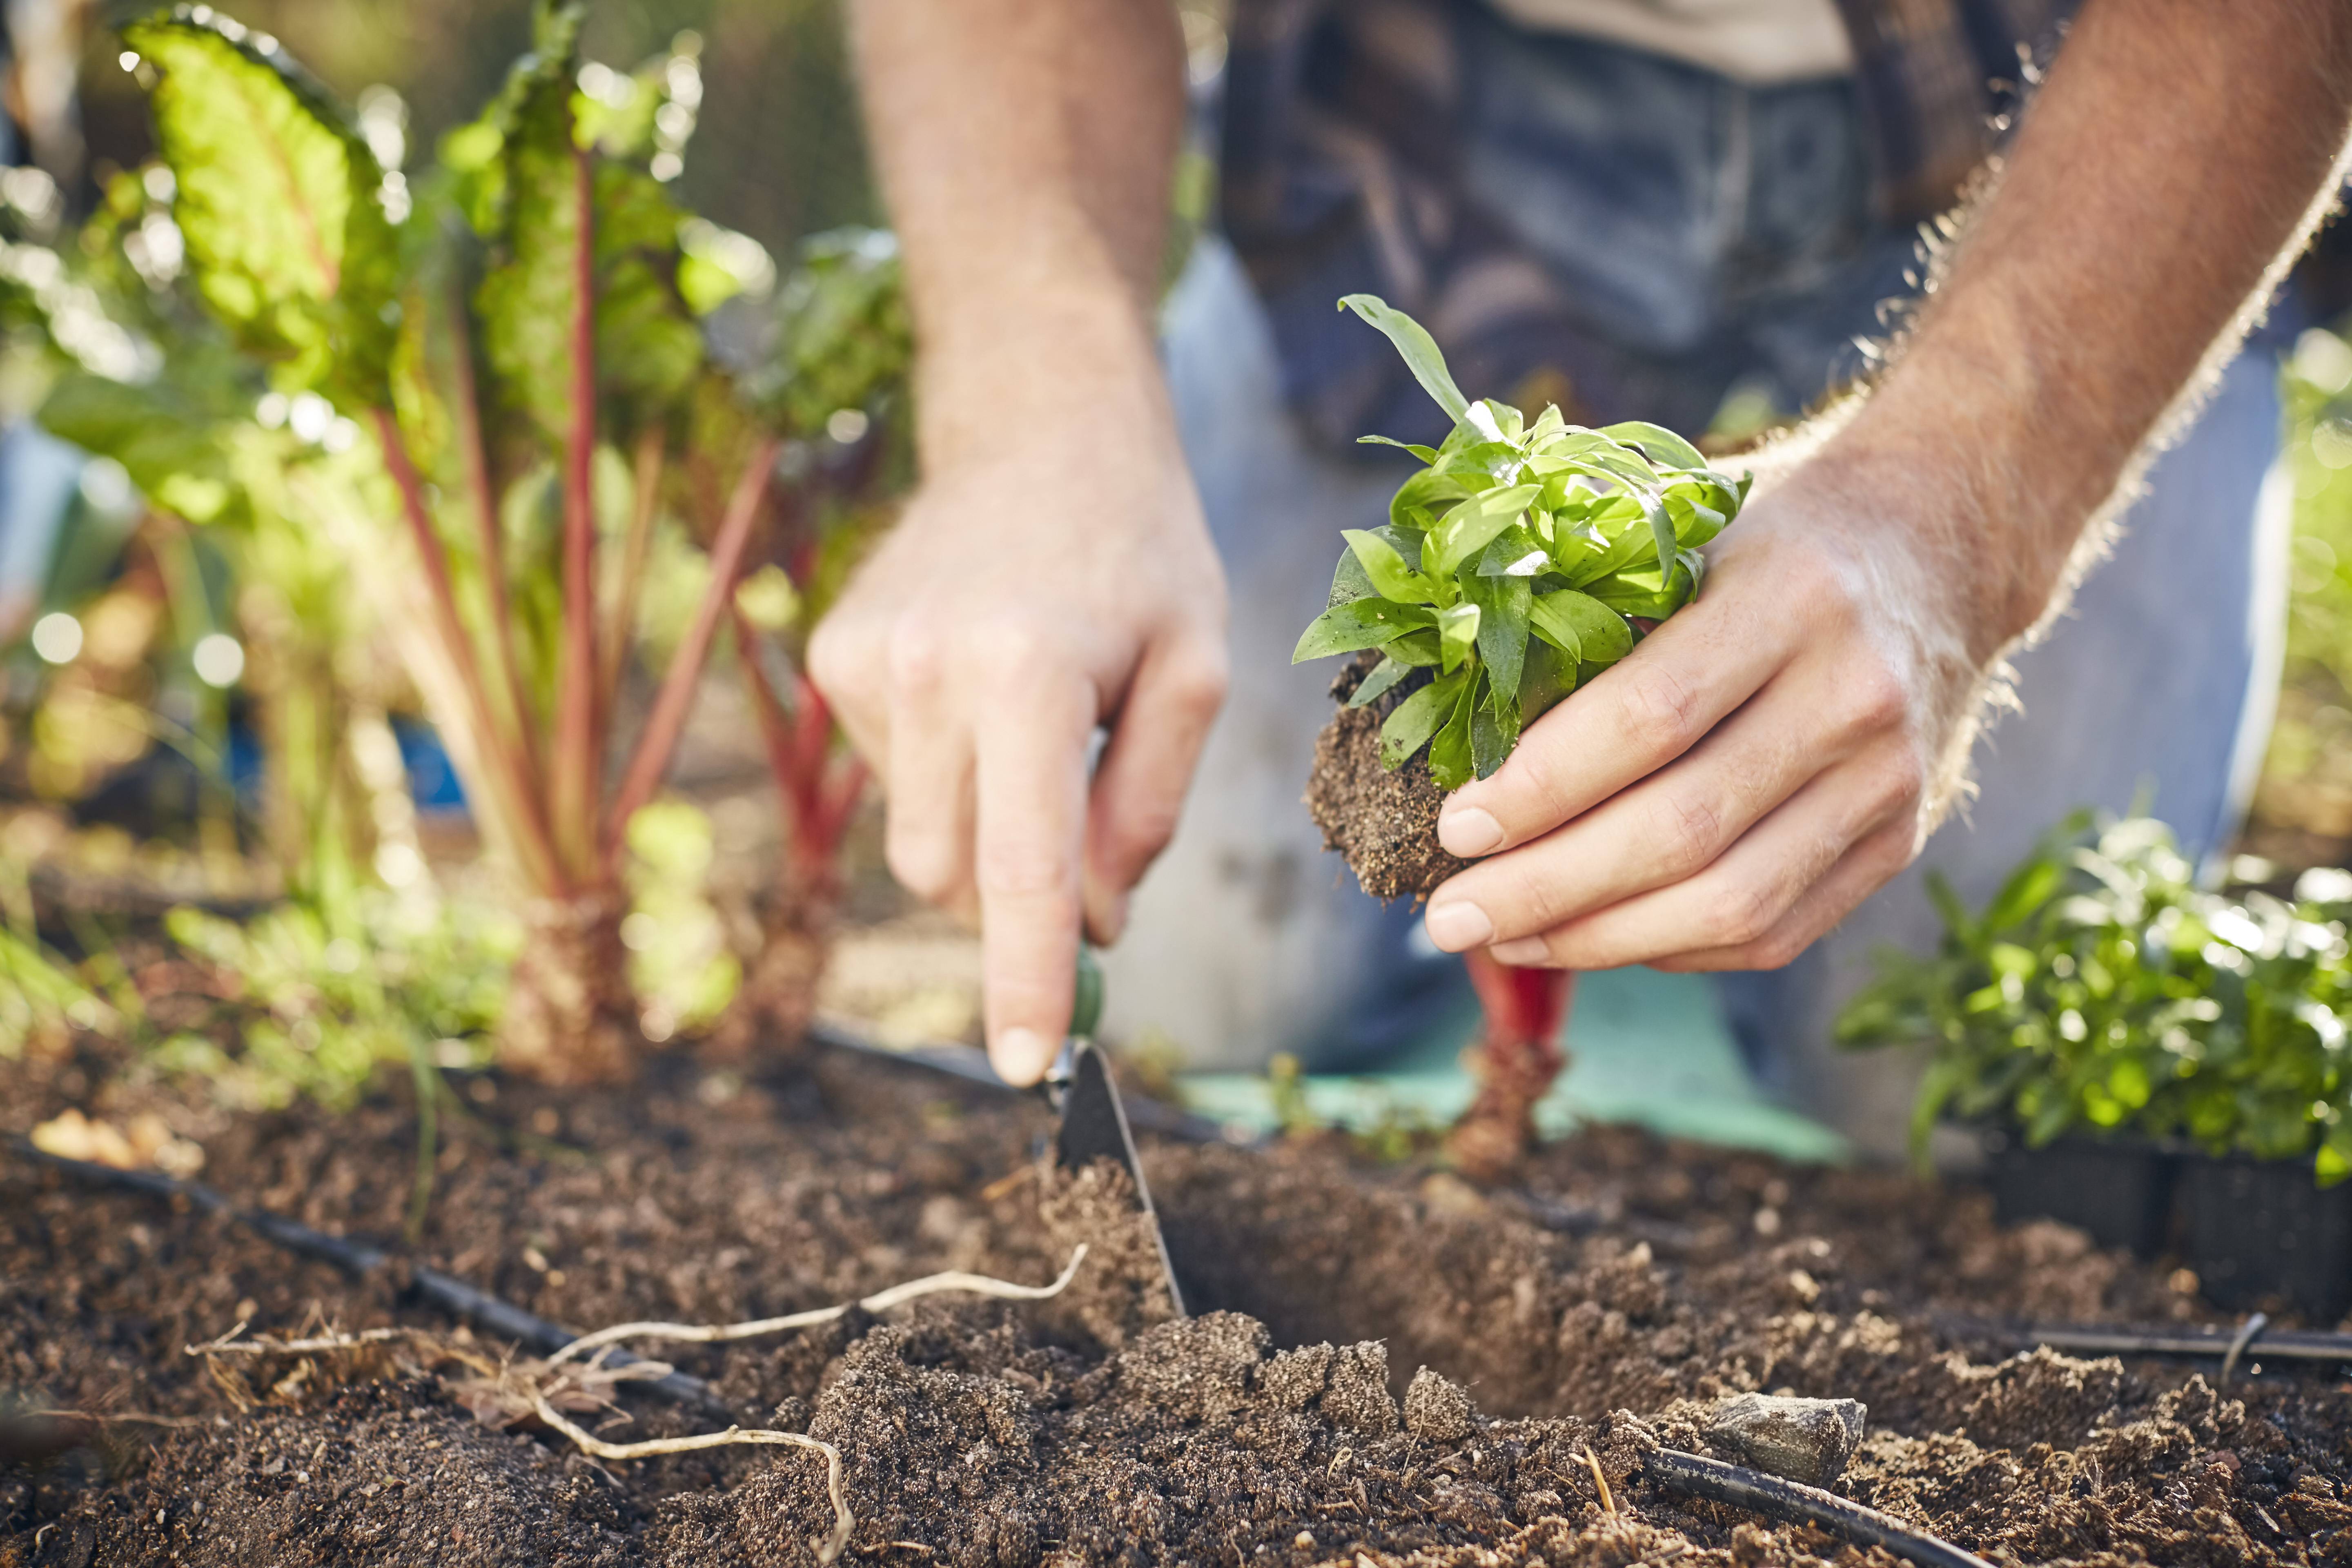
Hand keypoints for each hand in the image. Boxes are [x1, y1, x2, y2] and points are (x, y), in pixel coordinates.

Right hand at [808, 368, 1226, 1083]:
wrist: (1042, 429)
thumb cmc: (1139, 553)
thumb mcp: (1195, 674)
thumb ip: (1145, 814)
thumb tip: (1093, 927)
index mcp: (1026, 672)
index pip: (1021, 868)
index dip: (1026, 978)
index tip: (1029, 1067)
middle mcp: (925, 668)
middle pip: (957, 874)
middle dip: (1018, 892)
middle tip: (1086, 818)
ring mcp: (863, 661)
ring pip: (921, 838)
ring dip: (985, 821)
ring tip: (1037, 713)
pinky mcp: (832, 654)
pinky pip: (892, 778)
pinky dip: (947, 767)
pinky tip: (983, 683)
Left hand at [1417, 451, 1992, 970]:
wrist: (1943, 544)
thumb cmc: (1771, 538)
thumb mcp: (1689, 534)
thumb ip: (1592, 614)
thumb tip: (1451, 725)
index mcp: (1792, 597)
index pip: (1648, 718)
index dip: (1541, 786)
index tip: (1453, 825)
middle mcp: (1853, 696)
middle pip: (1683, 831)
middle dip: (1547, 887)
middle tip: (1448, 914)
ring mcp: (1887, 780)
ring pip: (1729, 903)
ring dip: (1598, 939)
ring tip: (1502, 938)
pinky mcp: (1899, 842)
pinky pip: (1773, 931)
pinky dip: (1669, 949)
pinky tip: (1590, 940)